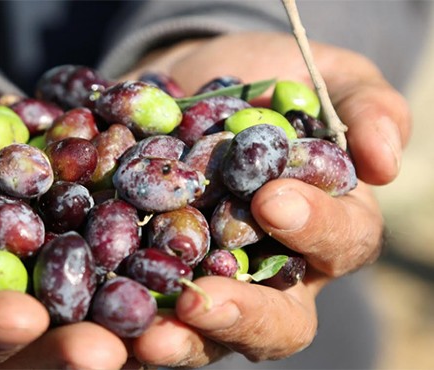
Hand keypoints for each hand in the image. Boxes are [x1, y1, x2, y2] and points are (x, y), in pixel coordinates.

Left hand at [122, 31, 409, 366]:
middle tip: (197, 301)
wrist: (191, 81)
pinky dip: (118, 317)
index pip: (339, 244)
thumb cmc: (268, 85)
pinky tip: (93, 318)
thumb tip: (385, 161)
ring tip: (143, 338)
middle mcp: (270, 273)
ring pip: (201, 334)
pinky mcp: (149, 276)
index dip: (315, 229)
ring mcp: (207, 282)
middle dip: (239, 316)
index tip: (273, 201)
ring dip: (175, 341)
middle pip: (273, 322)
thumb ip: (365, 108)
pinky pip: (137, 307)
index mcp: (324, 229)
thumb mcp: (326, 78)